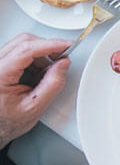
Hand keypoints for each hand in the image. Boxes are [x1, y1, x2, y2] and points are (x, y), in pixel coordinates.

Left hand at [0, 33, 70, 147]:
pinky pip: (19, 52)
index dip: (50, 44)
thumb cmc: (6, 122)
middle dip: (47, 47)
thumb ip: (52, 84)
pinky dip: (33, 59)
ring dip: (40, 55)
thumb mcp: (34, 106)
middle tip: (61, 57)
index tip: (67, 45)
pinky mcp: (1, 64)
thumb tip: (63, 64)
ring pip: (22, 45)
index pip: (26, 49)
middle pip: (24, 42)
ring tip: (46, 73)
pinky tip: (37, 73)